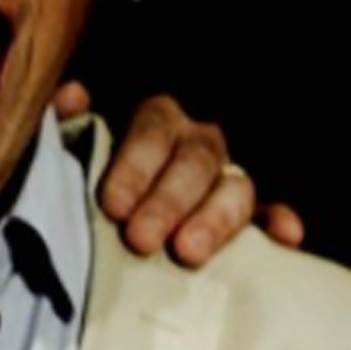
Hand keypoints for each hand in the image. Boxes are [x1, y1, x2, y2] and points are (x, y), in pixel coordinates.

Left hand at [60, 82, 306, 264]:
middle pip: (196, 162)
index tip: (112, 206)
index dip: (135, 167)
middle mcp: (198, 144)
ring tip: (188, 253)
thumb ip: (65, 122)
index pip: (153, 132)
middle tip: (139, 240)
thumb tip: (72, 96)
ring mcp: (227, 179)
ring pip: (236, 189)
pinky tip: (285, 237)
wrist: (111, 221)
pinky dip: (278, 224)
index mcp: (157, 122)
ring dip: (215, 220)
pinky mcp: (248, 218)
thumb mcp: (71, 148)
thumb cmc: (88, 180)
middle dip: (167, 202)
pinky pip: (270, 216)